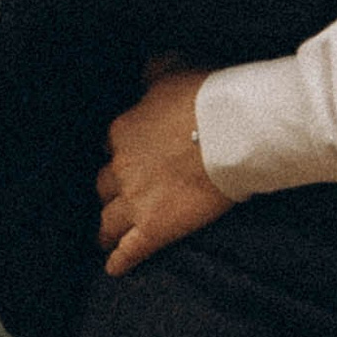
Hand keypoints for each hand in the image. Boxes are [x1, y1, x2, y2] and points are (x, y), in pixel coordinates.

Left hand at [99, 67, 234, 276]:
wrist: (231, 130)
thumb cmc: (206, 96)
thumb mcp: (174, 68)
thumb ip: (155, 69)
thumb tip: (146, 69)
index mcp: (122, 130)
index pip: (111, 146)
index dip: (122, 153)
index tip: (132, 157)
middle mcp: (121, 167)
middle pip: (104, 185)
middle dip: (112, 190)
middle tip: (123, 196)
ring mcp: (135, 200)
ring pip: (108, 221)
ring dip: (107, 228)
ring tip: (106, 237)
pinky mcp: (154, 228)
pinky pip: (129, 250)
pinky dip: (120, 261)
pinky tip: (115, 268)